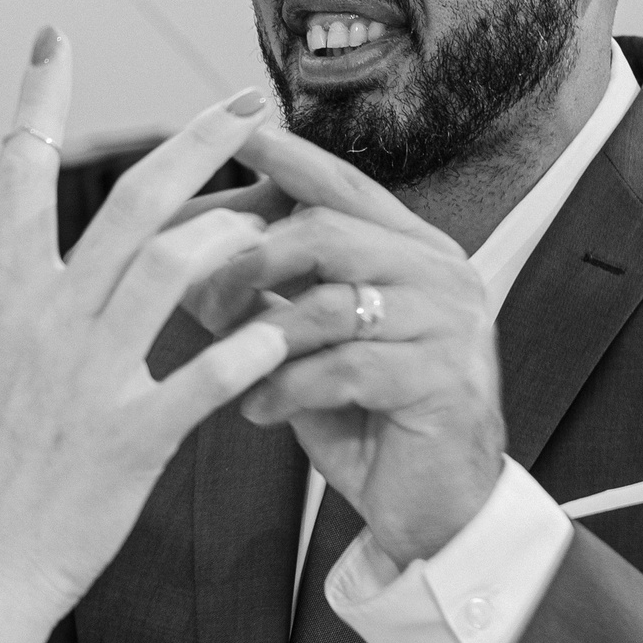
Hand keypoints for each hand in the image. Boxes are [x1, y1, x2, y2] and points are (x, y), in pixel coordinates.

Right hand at [0, 29, 290, 642]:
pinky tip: (279, 331)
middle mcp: (43, 324)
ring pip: (171, 268)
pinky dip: (248, 348)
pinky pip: (203, 377)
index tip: (54, 39)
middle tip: (247, 103)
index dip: (37, 100)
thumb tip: (13, 294)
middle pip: (129, 201)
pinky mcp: (127, 437)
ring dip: (234, 235)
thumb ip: (4, 333)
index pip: (17, 176)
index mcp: (3, 304)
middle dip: (196, 141)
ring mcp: (84, 377)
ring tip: (276, 221)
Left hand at [187, 127, 504, 567]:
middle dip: (245, 260)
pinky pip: (345, 368)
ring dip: (262, 335)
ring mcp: (450, 325)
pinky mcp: (445, 382)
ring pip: (332, 299)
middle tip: (197, 300)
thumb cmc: (368, 421)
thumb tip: (192, 248)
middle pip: (325, 231)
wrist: (437, 510)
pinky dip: (288, 389)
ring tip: (225, 364)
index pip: (341, 185)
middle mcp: (440, 273)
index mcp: (411, 250)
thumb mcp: (311, 345)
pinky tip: (259, 410)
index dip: (284, 158)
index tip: (228, 131)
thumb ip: (271, 292)